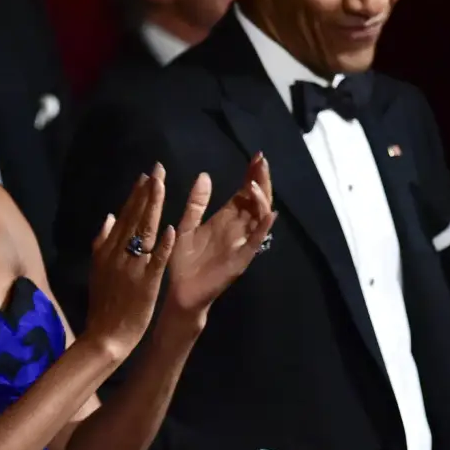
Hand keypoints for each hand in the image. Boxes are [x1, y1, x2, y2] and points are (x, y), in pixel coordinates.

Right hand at [79, 167, 173, 359]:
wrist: (105, 334)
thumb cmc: (104, 304)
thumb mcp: (97, 269)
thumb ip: (102, 242)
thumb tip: (109, 216)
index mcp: (107, 249)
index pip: (124, 216)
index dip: (136, 195)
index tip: (146, 176)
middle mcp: (119, 254)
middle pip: (134, 218)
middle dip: (147, 193)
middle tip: (158, 169)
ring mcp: (132, 267)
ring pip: (144, 232)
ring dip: (153, 208)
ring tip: (162, 186)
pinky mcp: (146, 283)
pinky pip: (155, 261)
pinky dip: (163, 245)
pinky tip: (172, 228)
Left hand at [162, 155, 277, 319]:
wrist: (180, 293)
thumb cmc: (182, 262)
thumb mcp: (186, 226)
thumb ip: (196, 203)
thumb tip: (204, 175)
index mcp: (225, 220)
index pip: (243, 193)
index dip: (251, 175)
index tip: (256, 156)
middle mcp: (237, 229)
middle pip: (256, 201)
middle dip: (261, 181)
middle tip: (262, 161)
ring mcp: (241, 243)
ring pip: (260, 218)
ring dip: (261, 200)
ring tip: (254, 184)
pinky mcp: (240, 259)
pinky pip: (256, 242)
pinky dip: (264, 228)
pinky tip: (269, 215)